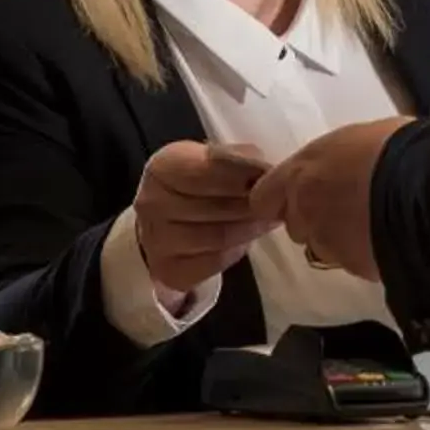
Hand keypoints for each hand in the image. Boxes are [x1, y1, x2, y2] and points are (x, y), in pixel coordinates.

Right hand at [133, 141, 274, 297]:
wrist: (162, 223)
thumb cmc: (193, 184)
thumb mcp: (208, 159)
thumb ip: (235, 158)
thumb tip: (267, 169)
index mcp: (162, 168)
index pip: (211, 168)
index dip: (246, 171)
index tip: (270, 173)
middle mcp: (152, 204)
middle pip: (218, 205)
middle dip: (254, 203)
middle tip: (277, 201)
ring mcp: (157, 241)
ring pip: (219, 236)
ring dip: (251, 228)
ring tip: (270, 219)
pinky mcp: (169, 271)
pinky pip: (215, 261)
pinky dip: (238, 250)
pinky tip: (248, 239)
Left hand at [253, 118, 410, 281]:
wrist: (429, 188)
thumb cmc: (397, 148)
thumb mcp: (358, 139)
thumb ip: (334, 160)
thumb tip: (339, 166)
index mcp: (301, 172)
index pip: (263, 198)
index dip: (279, 200)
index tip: (297, 197)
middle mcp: (305, 211)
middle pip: (296, 225)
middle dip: (315, 220)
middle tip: (348, 207)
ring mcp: (328, 243)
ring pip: (323, 247)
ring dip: (340, 239)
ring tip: (373, 224)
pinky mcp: (354, 267)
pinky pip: (352, 261)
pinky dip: (364, 253)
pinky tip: (388, 238)